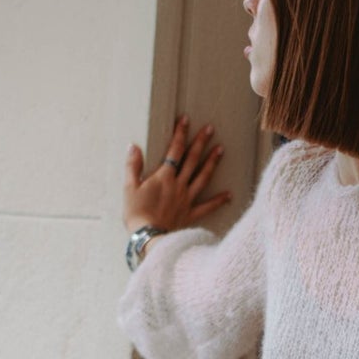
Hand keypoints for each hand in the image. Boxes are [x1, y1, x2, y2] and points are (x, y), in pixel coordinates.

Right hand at [123, 115, 232, 234]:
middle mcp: (179, 185)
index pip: (174, 150)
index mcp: (164, 177)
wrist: (149, 238)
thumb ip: (132, 166)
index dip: (180, 134)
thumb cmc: (137, 214)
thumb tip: (133, 146)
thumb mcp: (129, 188)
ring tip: (221, 149)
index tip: (186, 119)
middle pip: (192, 160)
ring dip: (212, 162)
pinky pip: (207, 207)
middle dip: (201, 142)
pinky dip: (219, 201)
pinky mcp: (191, 214)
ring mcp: (187, 199)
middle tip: (210, 128)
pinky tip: (229, 195)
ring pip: (203, 177)